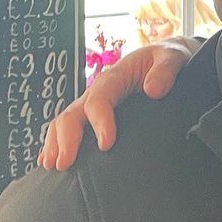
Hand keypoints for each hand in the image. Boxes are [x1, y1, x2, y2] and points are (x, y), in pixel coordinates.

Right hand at [37, 40, 197, 170]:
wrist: (166, 57)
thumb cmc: (168, 57)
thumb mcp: (172, 57)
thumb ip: (165, 70)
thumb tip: (154, 90)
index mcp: (116, 77)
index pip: (99, 99)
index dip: (99, 122)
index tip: (106, 145)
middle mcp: (99, 90)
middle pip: (73, 113)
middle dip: (66, 138)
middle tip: (64, 163)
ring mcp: (94, 102)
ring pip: (66, 121)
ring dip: (55, 143)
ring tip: (52, 165)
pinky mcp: (96, 113)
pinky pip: (72, 126)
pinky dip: (57, 142)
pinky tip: (49, 160)